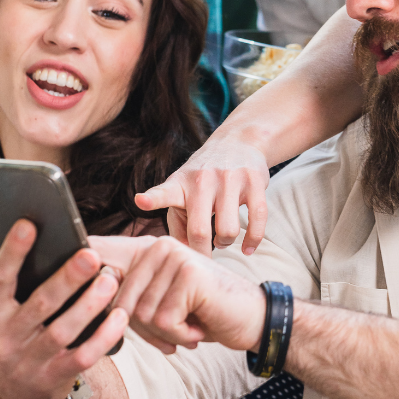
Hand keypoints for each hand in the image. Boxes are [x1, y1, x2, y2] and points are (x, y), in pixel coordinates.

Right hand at [0, 220, 127, 398]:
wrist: (9, 393)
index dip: (12, 252)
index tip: (29, 224)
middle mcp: (6, 337)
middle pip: (40, 304)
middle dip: (66, 279)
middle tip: (91, 255)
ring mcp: (30, 360)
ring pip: (63, 331)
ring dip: (89, 305)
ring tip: (109, 280)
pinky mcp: (54, 376)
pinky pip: (82, 357)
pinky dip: (103, 337)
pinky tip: (119, 316)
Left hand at [90, 235, 266, 354]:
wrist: (251, 318)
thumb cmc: (205, 313)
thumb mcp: (163, 303)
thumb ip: (134, 298)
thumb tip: (94, 299)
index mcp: (150, 249)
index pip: (112, 283)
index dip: (115, 309)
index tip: (125, 313)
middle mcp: (160, 245)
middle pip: (124, 305)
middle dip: (148, 330)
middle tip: (175, 330)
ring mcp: (176, 256)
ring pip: (144, 315)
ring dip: (168, 333)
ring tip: (190, 323)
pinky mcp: (189, 274)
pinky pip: (166, 321)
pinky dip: (182, 334)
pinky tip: (200, 325)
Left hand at [135, 138, 269, 256]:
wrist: (238, 142)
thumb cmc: (203, 179)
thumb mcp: (183, 194)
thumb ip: (178, 226)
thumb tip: (185, 255)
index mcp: (180, 184)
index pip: (163, 192)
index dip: (152, 199)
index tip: (141, 201)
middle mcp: (202, 180)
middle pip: (199, 230)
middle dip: (202, 252)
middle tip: (205, 254)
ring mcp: (229, 179)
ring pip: (228, 230)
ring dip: (226, 243)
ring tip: (222, 238)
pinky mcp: (254, 181)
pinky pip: (257, 220)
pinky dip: (253, 241)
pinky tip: (248, 248)